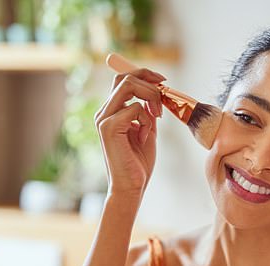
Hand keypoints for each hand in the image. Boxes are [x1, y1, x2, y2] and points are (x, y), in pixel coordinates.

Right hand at [94, 68, 164, 199]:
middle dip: (149, 82)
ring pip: (128, 87)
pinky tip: (145, 138)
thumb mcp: (147, 131)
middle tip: (165, 96)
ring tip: (157, 118)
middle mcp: (104, 113)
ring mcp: (104, 119)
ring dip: (151, 98)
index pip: (123, 80)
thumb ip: (148, 112)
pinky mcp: (109, 127)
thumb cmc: (138, 164)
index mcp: (111, 112)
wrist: (130, 187)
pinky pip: (135, 108)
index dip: (144, 74)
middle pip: (125, 78)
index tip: (163, 81)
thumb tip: (158, 93)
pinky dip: (147, 120)